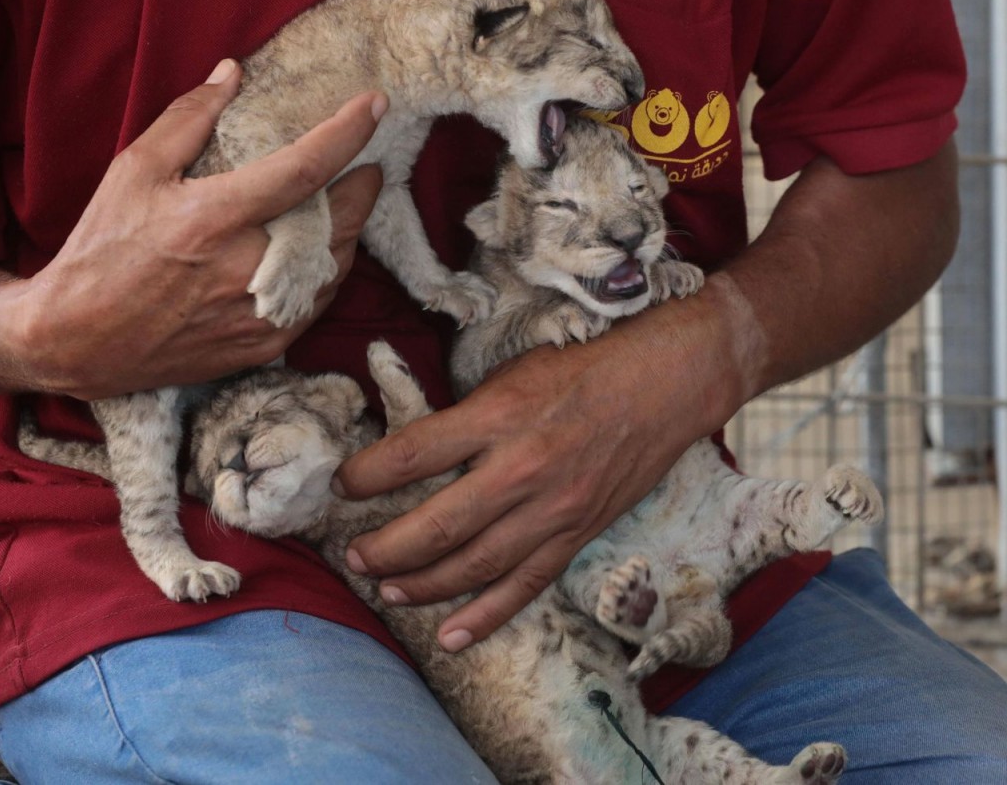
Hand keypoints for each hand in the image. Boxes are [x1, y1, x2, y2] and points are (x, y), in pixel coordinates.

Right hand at [1, 59, 385, 398]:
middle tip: (364, 168)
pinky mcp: (265, 346)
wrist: (78, 340)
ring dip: (349, 232)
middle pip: (340, 222)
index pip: (303, 168)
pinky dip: (326, 272)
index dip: (348, 133)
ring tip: (342, 207)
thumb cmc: (102, 249)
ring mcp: (259, 314)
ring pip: (337, 265)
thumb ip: (188, 119)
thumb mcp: (134, 172)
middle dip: (363, 190)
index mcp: (213, 219)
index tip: (374, 107)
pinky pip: (318, 301)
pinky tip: (318, 253)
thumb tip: (232, 74)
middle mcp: (244, 269)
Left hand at [335, 277, 751, 651]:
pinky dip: (486, 616)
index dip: (366, 475)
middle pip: (436, 524)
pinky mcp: (576, 534)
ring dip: (422, 585)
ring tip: (386, 590)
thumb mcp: (515, 372)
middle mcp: (521, 468)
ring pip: (474, 566)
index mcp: (499, 416)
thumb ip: (468, 414)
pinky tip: (450, 636)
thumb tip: (416, 450)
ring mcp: (552, 509)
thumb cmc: (585, 370)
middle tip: (352, 556)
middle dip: (384, 547)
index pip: (413, 454)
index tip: (343, 485)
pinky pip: (525, 585)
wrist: (663, 387)